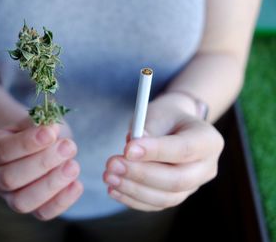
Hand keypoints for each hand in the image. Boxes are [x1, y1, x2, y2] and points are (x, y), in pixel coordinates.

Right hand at [0, 117, 82, 219]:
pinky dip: (61, 201)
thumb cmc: (34, 131)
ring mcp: (9, 197)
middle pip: (10, 178)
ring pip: (22, 202)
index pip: (3, 151)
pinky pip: (43, 213)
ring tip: (73, 166)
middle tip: (68, 147)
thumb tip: (51, 128)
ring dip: (51, 184)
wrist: (35, 145)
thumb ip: (39, 123)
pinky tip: (77, 184)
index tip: (50, 132)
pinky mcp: (30, 209)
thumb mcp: (32, 121)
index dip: (27, 143)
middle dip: (43, 162)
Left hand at [103, 93, 223, 210]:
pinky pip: (155, 204)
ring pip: (165, 197)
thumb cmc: (165, 117)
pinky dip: (133, 199)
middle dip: (141, 174)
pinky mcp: (177, 196)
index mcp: (208, 141)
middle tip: (112, 164)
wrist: (173, 127)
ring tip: (108, 176)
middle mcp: (207, 167)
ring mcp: (194, 186)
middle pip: (177, 180)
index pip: (184, 150)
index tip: (127, 149)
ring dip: (133, 189)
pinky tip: (113, 189)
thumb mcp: (158, 113)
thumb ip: (148, 128)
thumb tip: (131, 149)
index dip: (156, 152)